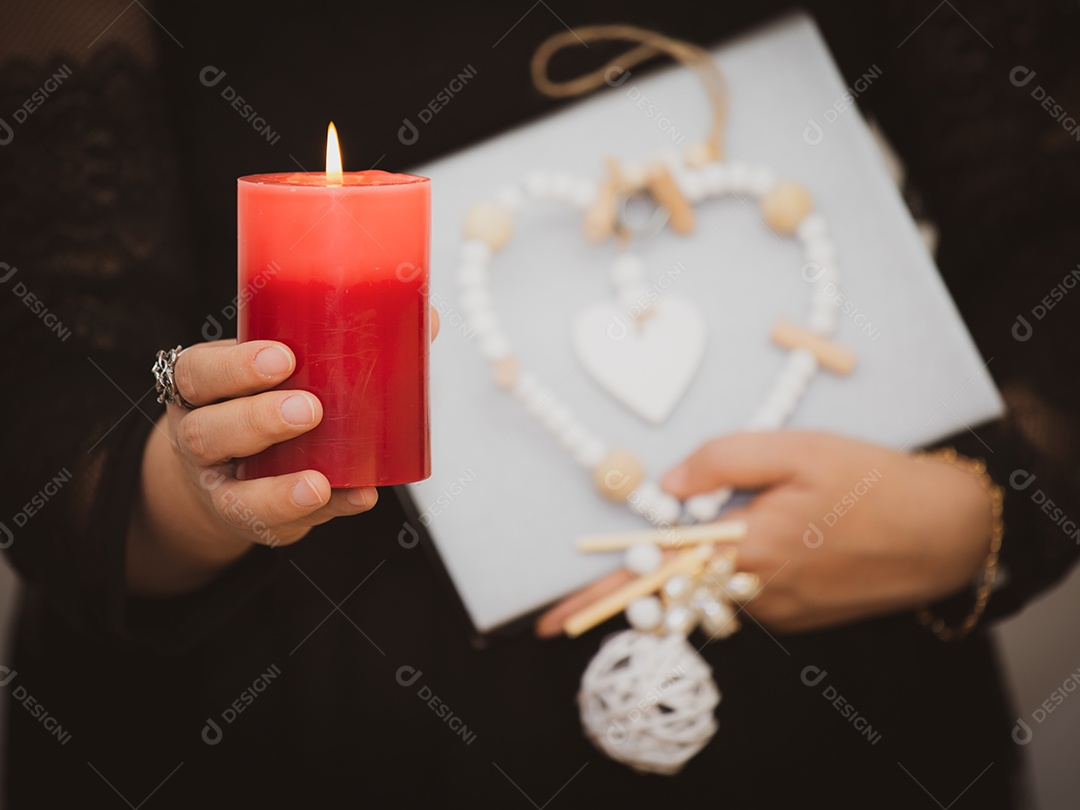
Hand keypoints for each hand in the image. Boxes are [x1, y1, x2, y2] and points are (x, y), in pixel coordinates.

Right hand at [126, 310, 439, 595]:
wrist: (227, 468)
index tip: (282, 358)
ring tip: (320, 480)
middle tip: (310, 409)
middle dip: (258, 421)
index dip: (234, 367)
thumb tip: (426, 320)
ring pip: (234, 493)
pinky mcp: (252, 521)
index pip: (199, 372)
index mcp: (205, 385)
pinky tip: (357, 497)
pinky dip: (326, 512)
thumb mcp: (284, 367)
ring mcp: (220, 486)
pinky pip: (280, 524)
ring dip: (279, 488)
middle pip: (207, 432)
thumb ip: (339, 344)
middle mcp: (201, 436)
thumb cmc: (267, 399)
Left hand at [537, 431, 993, 635]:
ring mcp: (778, 612)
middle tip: (585, 601)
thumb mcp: (798, 449)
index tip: (551, 620)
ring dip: (700, 572)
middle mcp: (756, 592)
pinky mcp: (797, 617)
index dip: (600, 596)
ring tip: (730, 534)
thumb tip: (668, 486)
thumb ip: (725, 460)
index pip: (655, 578)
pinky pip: (745, 596)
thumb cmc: (874, 483)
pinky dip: (738, 574)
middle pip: (675, 593)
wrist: (948, 534)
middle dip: (633, 591)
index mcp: (747, 548)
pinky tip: (775, 538)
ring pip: (712, 591)